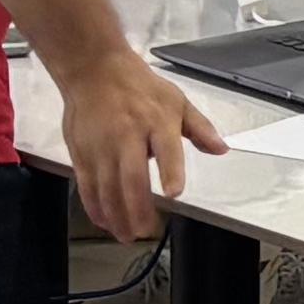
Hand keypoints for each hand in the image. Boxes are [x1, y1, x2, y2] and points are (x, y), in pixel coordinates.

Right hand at [52, 52, 226, 241]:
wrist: (93, 69)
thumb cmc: (139, 86)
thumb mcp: (176, 100)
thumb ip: (200, 128)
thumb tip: (222, 149)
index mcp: (156, 121)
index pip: (166, 148)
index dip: (170, 171)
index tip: (174, 192)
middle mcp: (127, 135)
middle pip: (132, 176)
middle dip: (138, 208)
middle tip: (147, 230)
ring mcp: (101, 145)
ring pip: (107, 187)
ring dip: (116, 215)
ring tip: (127, 235)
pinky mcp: (81, 151)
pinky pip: (87, 184)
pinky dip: (94, 206)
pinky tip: (104, 220)